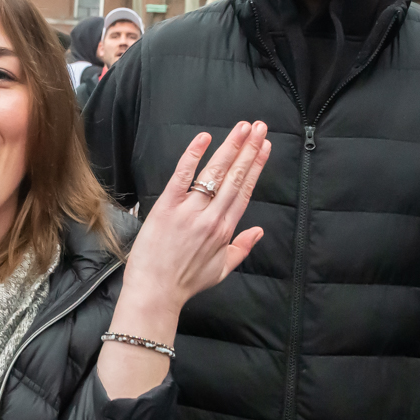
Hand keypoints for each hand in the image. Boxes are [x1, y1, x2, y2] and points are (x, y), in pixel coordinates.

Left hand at [124, 122, 270, 314]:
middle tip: (260, 127)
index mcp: (225, 230)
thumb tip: (259, 231)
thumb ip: (242, 248)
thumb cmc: (185, 282)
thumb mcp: (221, 269)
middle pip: (235, 177)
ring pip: (215, 173)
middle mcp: (211, 218)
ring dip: (230, 148)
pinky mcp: (167, 207)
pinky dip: (193, 156)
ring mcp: (189, 211)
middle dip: (249, 150)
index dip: (256, 166)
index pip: (245, 190)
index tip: (264, 147)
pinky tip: (204, 138)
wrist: (155, 292)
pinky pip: (182, 176)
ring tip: (243, 127)